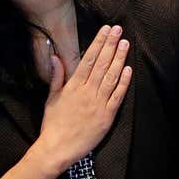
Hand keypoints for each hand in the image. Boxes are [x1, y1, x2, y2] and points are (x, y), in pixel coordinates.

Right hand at [30, 25, 131, 174]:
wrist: (57, 148)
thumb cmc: (53, 124)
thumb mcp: (51, 98)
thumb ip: (56, 77)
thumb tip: (55, 57)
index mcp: (73, 86)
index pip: (88, 59)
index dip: (98, 43)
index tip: (106, 30)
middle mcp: (87, 92)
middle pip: (101, 64)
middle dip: (111, 45)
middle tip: (118, 30)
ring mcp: (98, 104)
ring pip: (111, 77)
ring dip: (119, 59)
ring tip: (125, 44)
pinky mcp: (106, 116)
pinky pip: (117, 96)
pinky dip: (123, 82)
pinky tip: (128, 69)